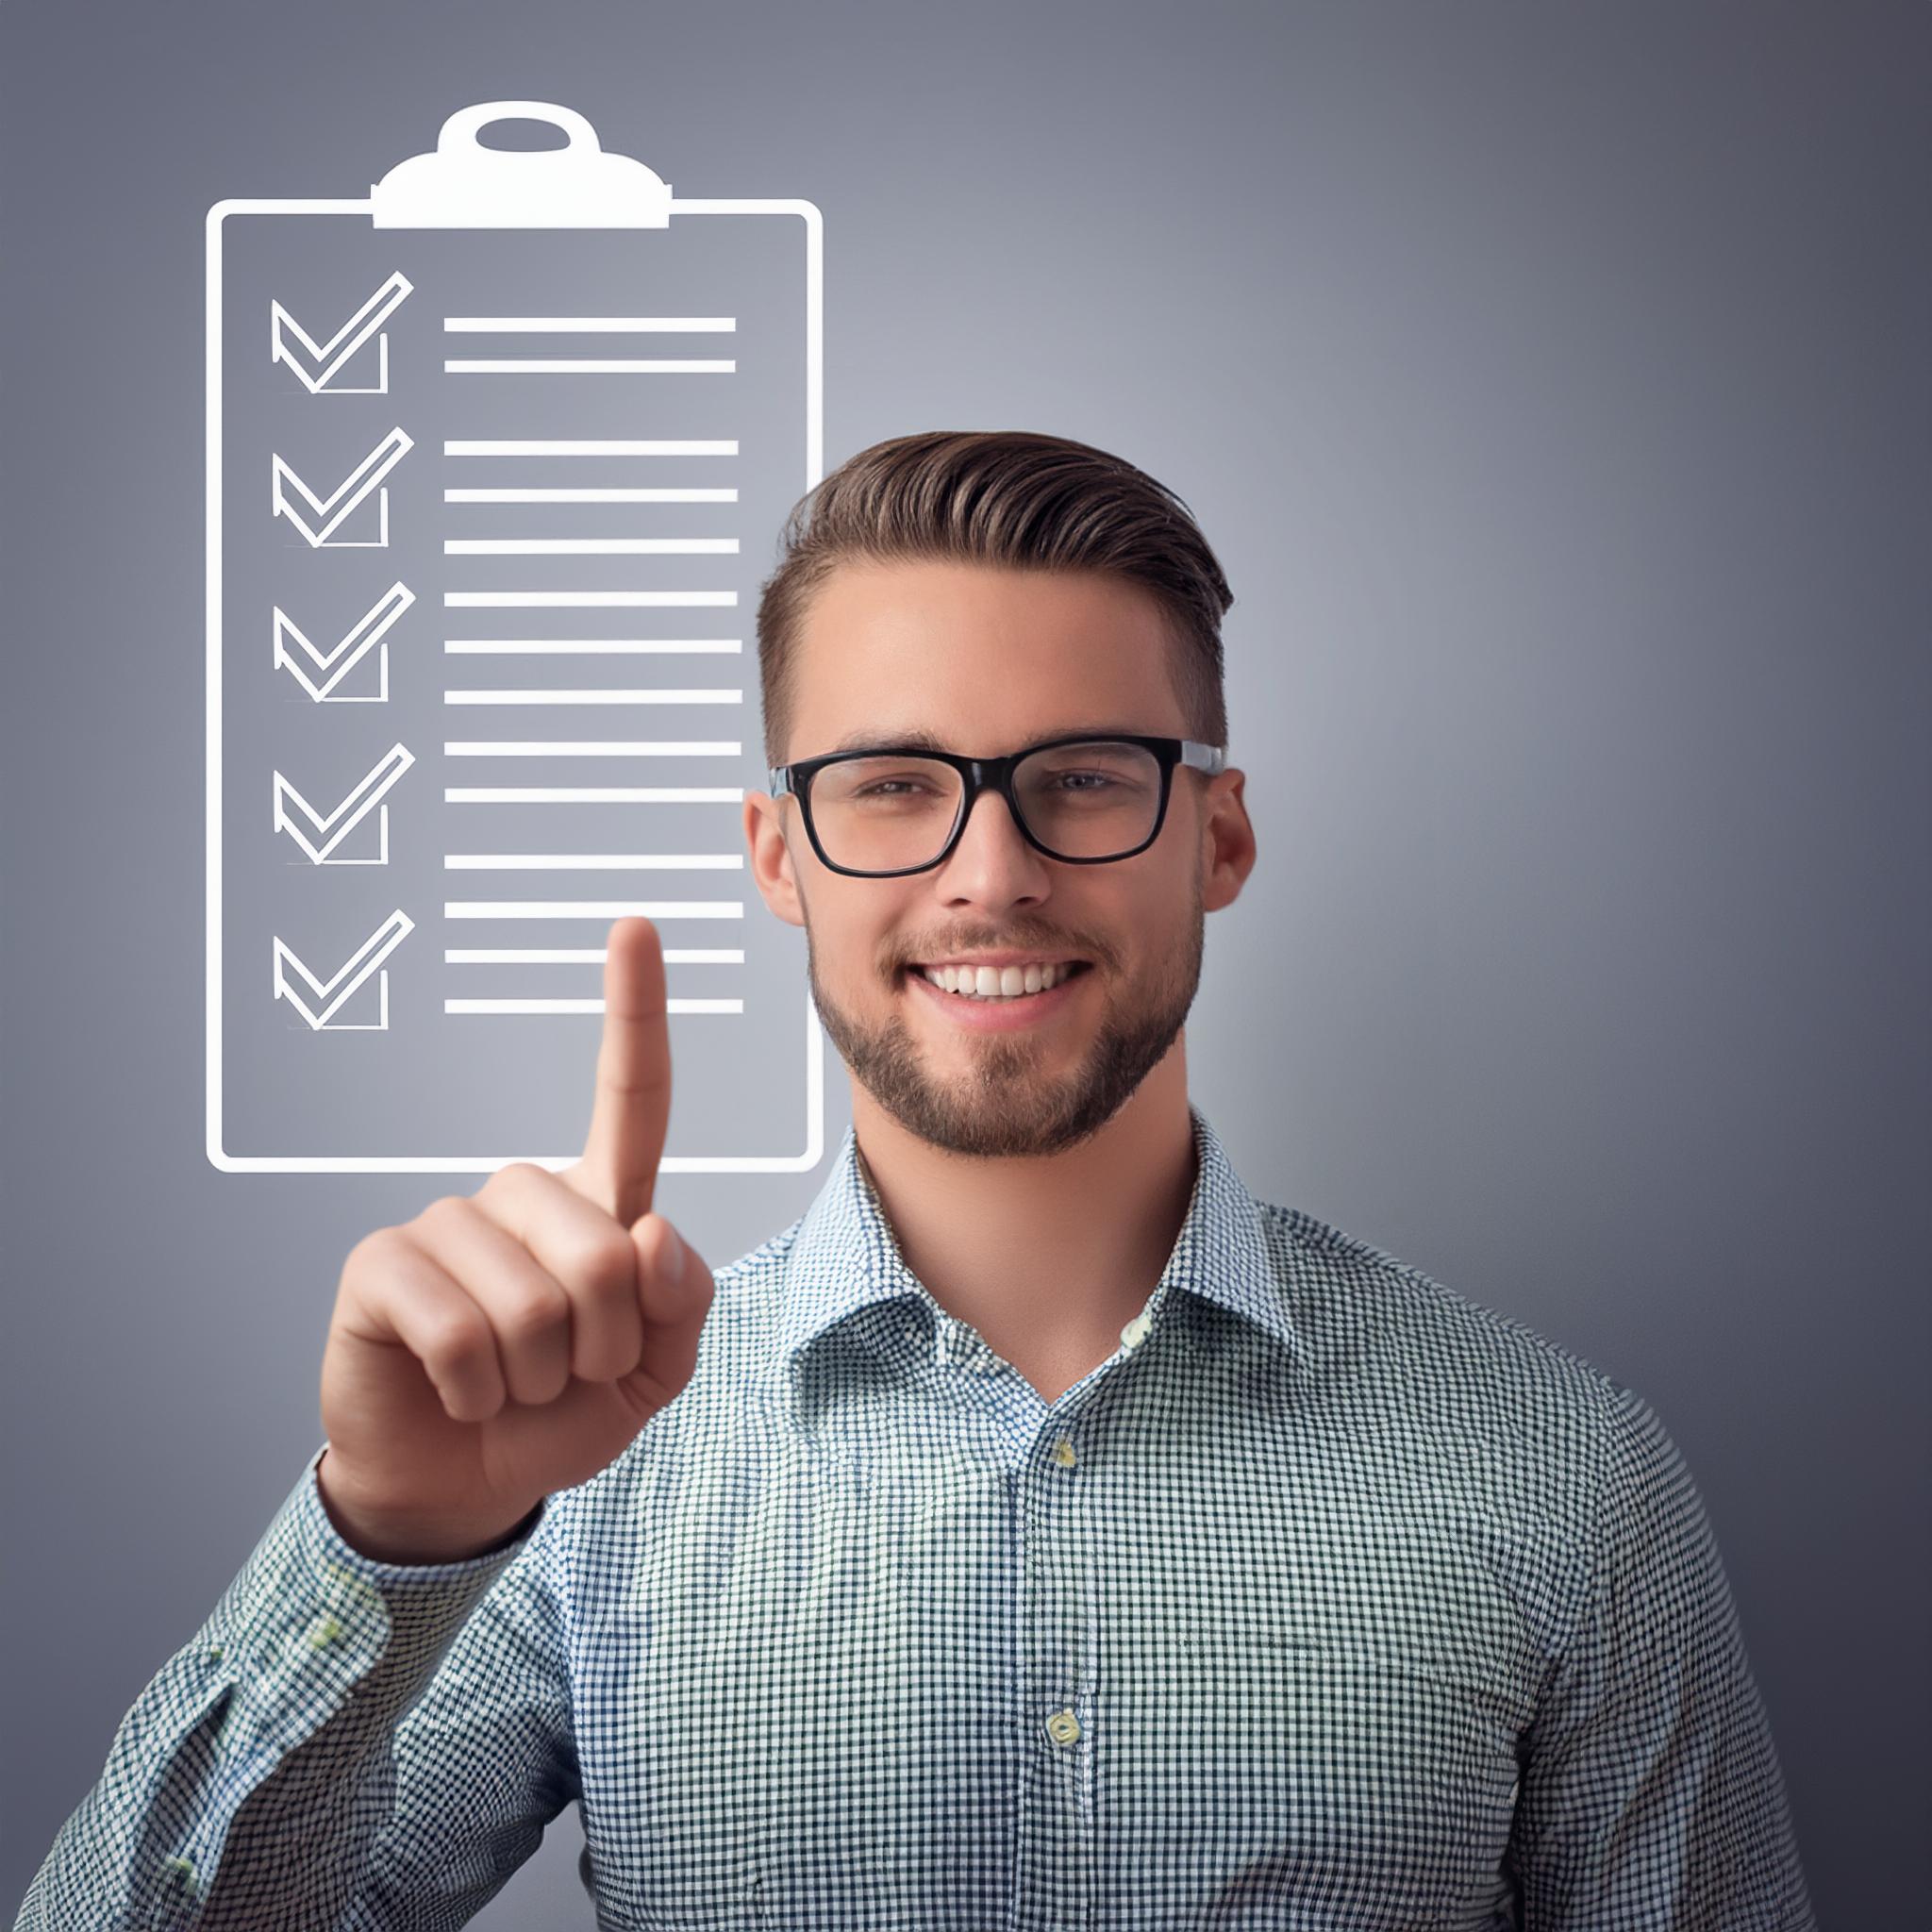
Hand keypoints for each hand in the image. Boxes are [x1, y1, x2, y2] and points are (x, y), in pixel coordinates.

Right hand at [316, 918, 713, 1561]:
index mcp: (600, 1205)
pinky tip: (460, 1391)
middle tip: (569, 1374)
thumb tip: (647, 1231)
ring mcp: (447, 1221)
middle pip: (607, 1252)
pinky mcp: (382, 1264)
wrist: (466, 1483)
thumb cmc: (561, 1414)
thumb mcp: (655, 1372)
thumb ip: (679, 1303)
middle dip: (605, 1346)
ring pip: (535, 1305)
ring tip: (511, 1385)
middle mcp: (523, 1195)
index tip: (636, 925)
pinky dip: (476, 1391)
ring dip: (539, 1379)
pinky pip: (462, 1334)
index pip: (631, 1099)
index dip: (635, 1012)